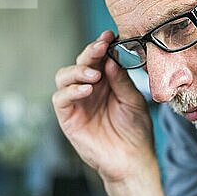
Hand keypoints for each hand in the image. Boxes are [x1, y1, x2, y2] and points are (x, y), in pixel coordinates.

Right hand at [52, 31, 153, 182]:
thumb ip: (121, 80)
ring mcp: (77, 103)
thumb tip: (110, 59)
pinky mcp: (68, 118)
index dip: (101, 45)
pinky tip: (87, 89)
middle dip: (90, 52)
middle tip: (101, 46)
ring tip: (94, 74)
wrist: (132, 160)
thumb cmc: (136, 131)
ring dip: (78, 70)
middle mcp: (89, 89)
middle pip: (80, 62)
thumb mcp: (134, 101)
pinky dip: (71, 90)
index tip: (110, 35)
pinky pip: (61, 98)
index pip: (98, 58)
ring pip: (64, 76)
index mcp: (106, 82)